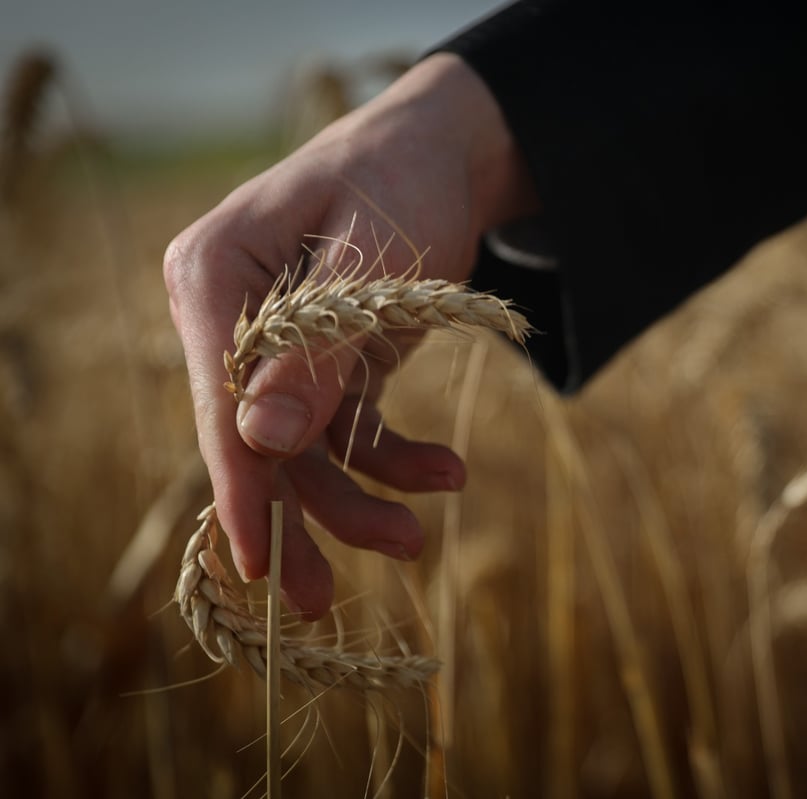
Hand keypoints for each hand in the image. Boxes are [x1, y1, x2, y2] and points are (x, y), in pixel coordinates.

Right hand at [164, 54, 536, 617]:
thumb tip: (260, 440)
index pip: (218, 398)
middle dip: (297, 515)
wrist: (446, 154)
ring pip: (299, 450)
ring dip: (354, 500)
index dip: (239, 485)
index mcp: (215, 275)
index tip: (258, 565)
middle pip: (252, 438)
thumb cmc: (405, 180)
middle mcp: (230, 316)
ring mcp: (275, 346)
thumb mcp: (376, 258)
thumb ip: (321, 348)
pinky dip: (390, 460)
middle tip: (321, 601)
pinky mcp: (322, 363)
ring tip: (415, 537)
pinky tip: (445, 472)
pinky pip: (345, 432)